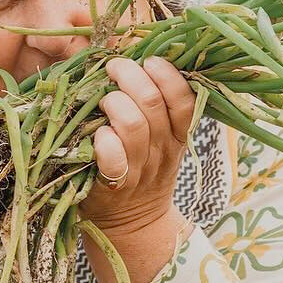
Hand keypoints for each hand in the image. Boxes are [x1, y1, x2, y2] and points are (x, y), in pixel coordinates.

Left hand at [79, 55, 196, 235]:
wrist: (133, 221)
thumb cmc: (142, 168)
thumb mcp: (161, 139)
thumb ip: (157, 106)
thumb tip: (138, 60)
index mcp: (178, 135)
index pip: (184, 99)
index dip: (166, 75)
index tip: (148, 62)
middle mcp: (162, 150)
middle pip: (151, 104)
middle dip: (129, 76)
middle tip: (114, 68)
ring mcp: (139, 168)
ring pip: (132, 124)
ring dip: (113, 103)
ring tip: (104, 99)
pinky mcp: (115, 184)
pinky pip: (113, 158)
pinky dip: (104, 139)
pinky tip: (98, 134)